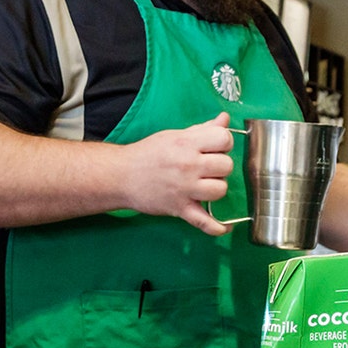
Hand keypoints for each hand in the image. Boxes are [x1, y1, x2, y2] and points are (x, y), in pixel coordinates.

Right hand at [124, 112, 235, 235]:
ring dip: (216, 188)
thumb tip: (224, 119)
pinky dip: (216, 227)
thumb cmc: (148, 153)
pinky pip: (205, 222)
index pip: (224, 138)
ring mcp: (185, 188)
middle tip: (208, 168)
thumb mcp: (174, 135)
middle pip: (226, 165)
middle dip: (221, 166)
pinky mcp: (180, 208)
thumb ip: (202, 129)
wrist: (121, 175)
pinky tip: (224, 227)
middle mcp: (188, 165)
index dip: (224, 143)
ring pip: (220, 190)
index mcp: (187, 143)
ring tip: (205, 186)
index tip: (216, 148)